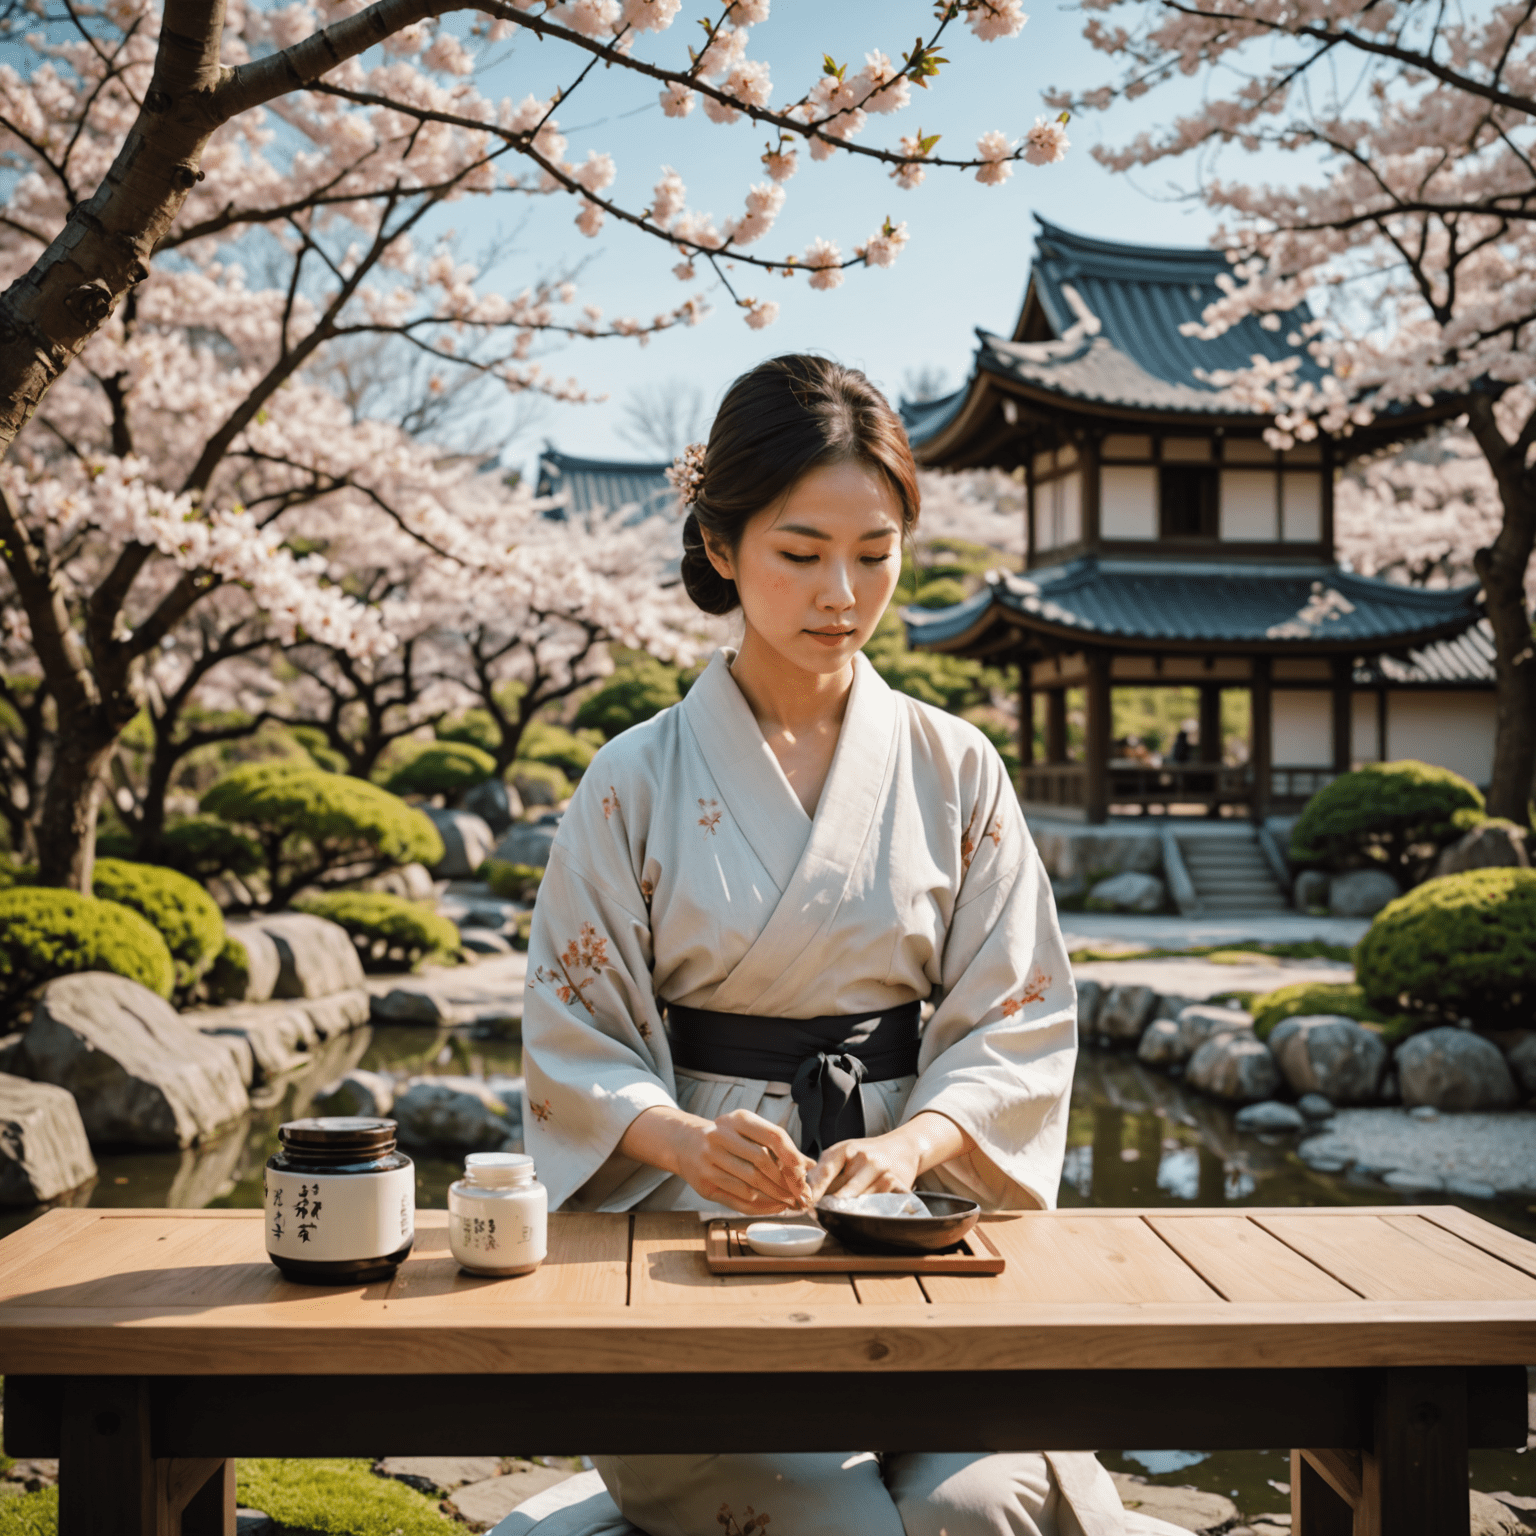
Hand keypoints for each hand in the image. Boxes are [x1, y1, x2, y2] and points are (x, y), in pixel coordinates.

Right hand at [620, 1105, 814, 1214]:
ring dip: (775, 1196)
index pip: (772, 1135)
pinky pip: (738, 1199)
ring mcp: (709, 1160)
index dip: (791, 1154)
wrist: (685, 1143)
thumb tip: (810, 1165)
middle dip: (785, 1181)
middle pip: (762, 1162)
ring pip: (751, 1183)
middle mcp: (720, 1136)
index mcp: (737, 1119)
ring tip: (790, 1201)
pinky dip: (760, 1205)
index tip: (804, 1172)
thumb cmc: (727, 1138)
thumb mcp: (750, 1132)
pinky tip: (773, 1206)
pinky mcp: (704, 1183)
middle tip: (800, 1193)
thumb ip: (779, 1147)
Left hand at [808, 1112, 971, 1202]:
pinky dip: (876, 1211)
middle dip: (832, 1206)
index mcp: (846, 1149)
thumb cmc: (864, 1154)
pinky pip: (884, 1203)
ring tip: (846, 1215)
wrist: (901, 1147)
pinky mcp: (899, 1184)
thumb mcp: (842, 1154)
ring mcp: (884, 1171)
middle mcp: (866, 1158)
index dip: (815, 1191)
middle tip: (822, 1216)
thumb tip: (805, 1195)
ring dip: (852, 1211)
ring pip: (862, 1201)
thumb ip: (824, 1171)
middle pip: (844, 1192)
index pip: (827, 1171)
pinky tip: (870, 1213)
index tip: (806, 1205)